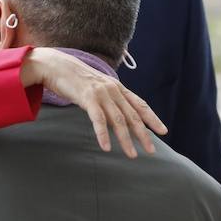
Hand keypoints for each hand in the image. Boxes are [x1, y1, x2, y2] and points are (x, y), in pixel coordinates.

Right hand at [22, 49, 166, 156]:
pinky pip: (98, 120)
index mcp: (118, 88)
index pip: (140, 104)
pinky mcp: (88, 98)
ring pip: (118, 120)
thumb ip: (108, 99)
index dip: (152, 118)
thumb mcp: (98, 87)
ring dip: (126, 140)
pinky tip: (106, 147)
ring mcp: (102, 94)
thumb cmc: (76, 79)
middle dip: (143, 134)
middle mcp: (113, 90)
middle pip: (133, 116)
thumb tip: (116, 115)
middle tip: (151, 151)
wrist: (57, 65)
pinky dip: (103, 134)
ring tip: (132, 155)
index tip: (163, 131)